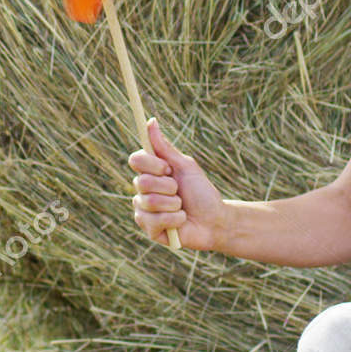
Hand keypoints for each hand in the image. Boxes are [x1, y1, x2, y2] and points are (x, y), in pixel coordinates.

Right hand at [126, 117, 226, 250]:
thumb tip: (151, 121)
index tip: (168, 168)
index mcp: (150, 173)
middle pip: (142, 182)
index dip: (153, 164)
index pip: (136, 160)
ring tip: (182, 208)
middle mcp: (143, 191)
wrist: (215, 220)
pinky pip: (155, 220)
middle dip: (168, 186)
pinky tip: (181, 221)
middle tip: (179, 191)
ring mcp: (144, 211)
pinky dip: (175, 219)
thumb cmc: (201, 193)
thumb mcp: (185, 166)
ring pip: (149, 202)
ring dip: (174, 204)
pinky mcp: (149, 230)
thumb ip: (165, 147)